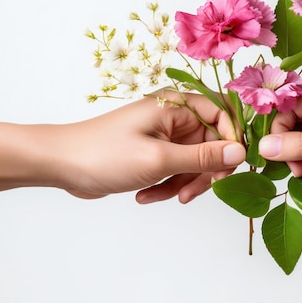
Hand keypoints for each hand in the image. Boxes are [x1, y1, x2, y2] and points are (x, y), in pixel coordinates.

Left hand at [49, 91, 244, 202]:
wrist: (60, 165)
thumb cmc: (104, 154)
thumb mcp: (158, 159)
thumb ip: (203, 158)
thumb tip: (241, 152)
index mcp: (176, 105)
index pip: (223, 114)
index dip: (232, 140)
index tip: (230, 167)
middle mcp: (175, 117)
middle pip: (212, 143)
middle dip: (205, 171)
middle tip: (191, 191)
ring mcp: (165, 137)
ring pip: (196, 162)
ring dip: (184, 183)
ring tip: (164, 196)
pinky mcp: (156, 154)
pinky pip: (177, 171)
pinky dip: (167, 186)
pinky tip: (146, 196)